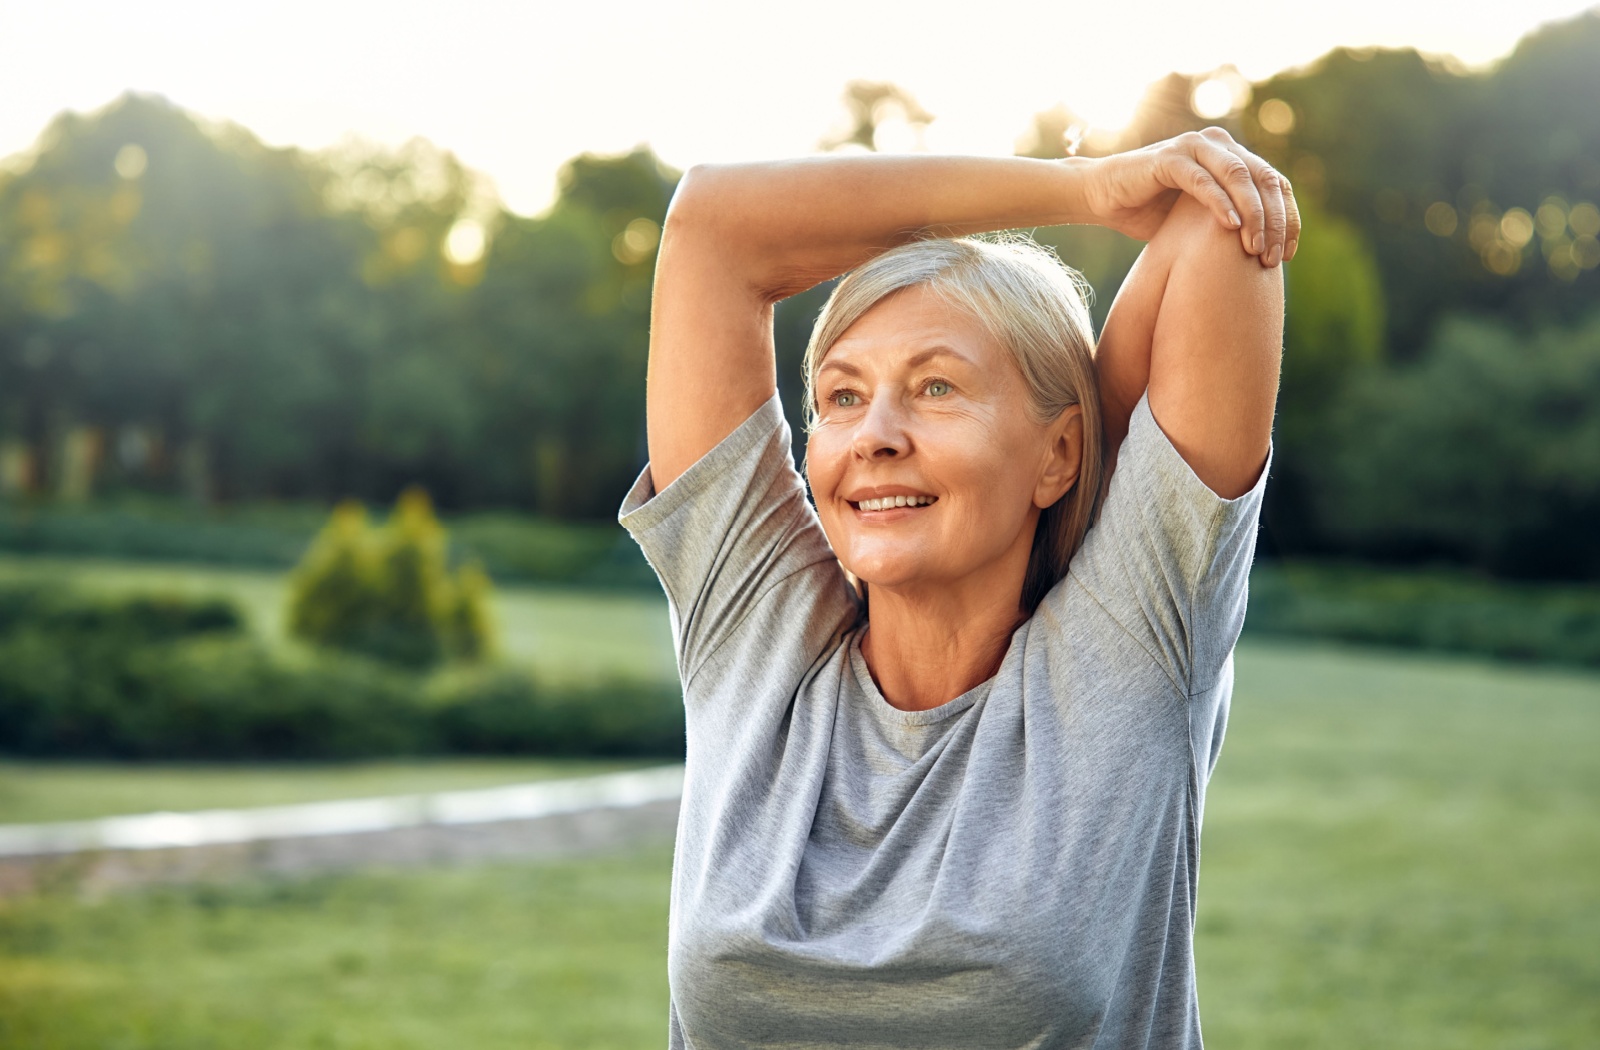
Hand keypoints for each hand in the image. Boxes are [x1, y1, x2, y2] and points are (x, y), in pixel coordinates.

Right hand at [1082, 127, 1299, 266]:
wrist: (1103, 198)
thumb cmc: (1150, 213)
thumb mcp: (1199, 221)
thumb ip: (1232, 222)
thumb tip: (1269, 252)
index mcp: (1233, 157)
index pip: (1275, 184)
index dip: (1288, 219)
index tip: (1288, 255)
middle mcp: (1219, 145)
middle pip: (1264, 179)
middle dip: (1275, 221)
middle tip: (1273, 257)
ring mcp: (1194, 147)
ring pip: (1239, 176)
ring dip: (1252, 213)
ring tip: (1254, 247)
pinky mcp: (1169, 157)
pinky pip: (1203, 179)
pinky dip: (1220, 202)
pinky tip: (1231, 227)